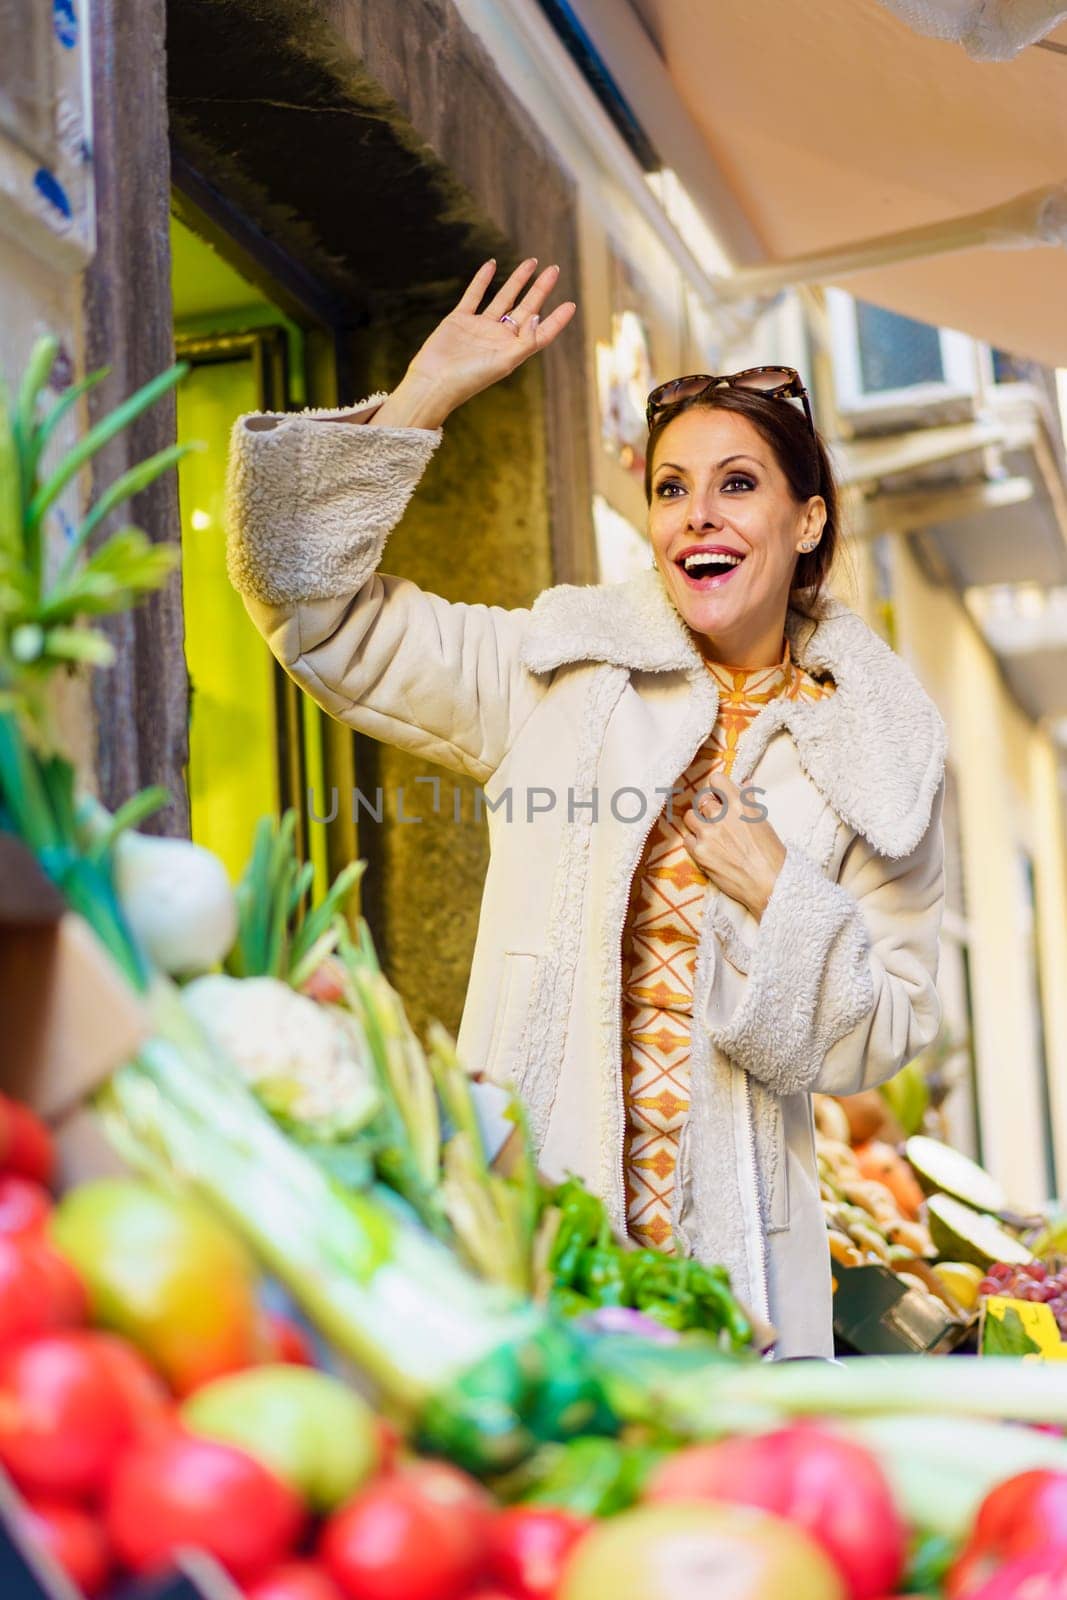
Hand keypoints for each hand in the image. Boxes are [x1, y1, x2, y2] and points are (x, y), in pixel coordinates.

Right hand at [371, 257, 576, 428]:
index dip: (556, 319)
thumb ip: (526, 341)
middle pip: (526, 308)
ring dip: (518, 280)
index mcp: (513, 350)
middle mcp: (499, 337)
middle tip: (555, 269)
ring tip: (532, 262)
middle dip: (541, 289)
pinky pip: (474, 295)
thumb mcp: (505, 362)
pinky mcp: (460, 319)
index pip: (541, 333)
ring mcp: (480, 327)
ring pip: (504, 298)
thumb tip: (537, 316)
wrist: (434, 382)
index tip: (570, 304)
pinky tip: (491, 263)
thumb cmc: (471, 379)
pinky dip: (482, 280)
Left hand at [680, 771, 786, 920]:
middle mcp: (720, 815)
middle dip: (707, 807)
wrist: (768, 883)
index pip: (716, 780)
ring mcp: (707, 833)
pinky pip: (687, 839)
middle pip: (701, 799)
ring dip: (698, 823)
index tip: (720, 795)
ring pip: (690, 817)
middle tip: (715, 818)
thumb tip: (745, 784)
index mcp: (738, 804)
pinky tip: (707, 849)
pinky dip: (695, 843)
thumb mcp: (763, 821)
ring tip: (710, 834)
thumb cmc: (771, 853)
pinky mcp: (699, 852)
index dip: (717, 788)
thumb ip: (749, 801)